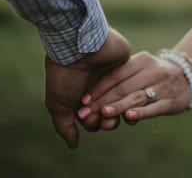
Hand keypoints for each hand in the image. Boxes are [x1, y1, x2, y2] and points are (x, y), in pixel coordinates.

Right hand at [44, 27, 129, 148]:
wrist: (79, 46)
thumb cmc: (65, 75)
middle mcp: (96, 88)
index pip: (92, 119)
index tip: (88, 118)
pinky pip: (133, 87)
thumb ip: (65, 126)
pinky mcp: (126, 67)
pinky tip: (130, 101)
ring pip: (123, 103)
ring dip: (120, 111)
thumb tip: (73, 146)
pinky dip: (131, 96)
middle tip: (104, 117)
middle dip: (107, 120)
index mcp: (80, 96)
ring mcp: (112, 78)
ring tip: (116, 112)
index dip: (92, 123)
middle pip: (109, 114)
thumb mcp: (58, 104)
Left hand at [78, 51, 191, 124]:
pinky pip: (154, 107)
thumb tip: (91, 97)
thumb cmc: (155, 75)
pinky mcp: (171, 101)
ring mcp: (163, 86)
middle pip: (124, 87)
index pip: (116, 75)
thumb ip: (121, 78)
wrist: (188, 77)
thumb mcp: (141, 68)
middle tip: (86, 113)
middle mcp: (153, 71)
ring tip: (103, 113)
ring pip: (137, 97)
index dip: (98, 88)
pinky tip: (129, 117)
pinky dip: (141, 112)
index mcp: (142, 60)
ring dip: (118, 106)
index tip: (83, 100)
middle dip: (102, 101)